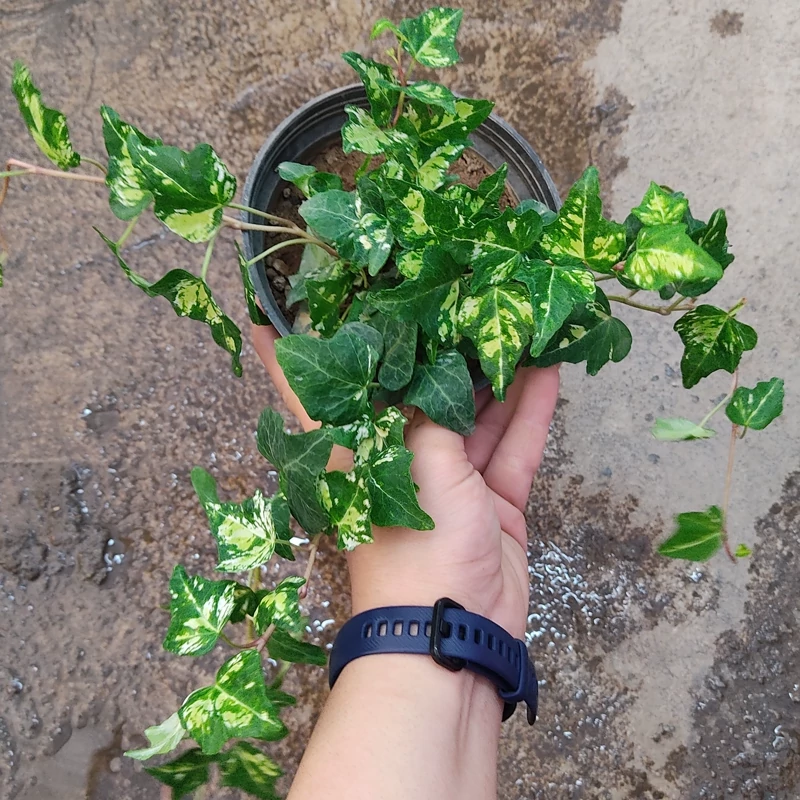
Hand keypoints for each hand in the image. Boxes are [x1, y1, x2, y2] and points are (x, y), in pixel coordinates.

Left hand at [252, 325, 558, 637]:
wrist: (455, 633)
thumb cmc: (415, 549)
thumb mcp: (416, 467)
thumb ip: (432, 416)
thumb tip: (441, 372)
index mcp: (359, 455)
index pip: (316, 398)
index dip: (294, 359)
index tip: (273, 316)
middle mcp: (400, 462)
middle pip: (419, 398)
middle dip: (442, 354)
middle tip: (463, 300)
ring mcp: (451, 483)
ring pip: (475, 418)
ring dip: (498, 378)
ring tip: (520, 326)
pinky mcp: (493, 503)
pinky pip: (513, 449)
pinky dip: (530, 414)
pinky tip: (550, 372)